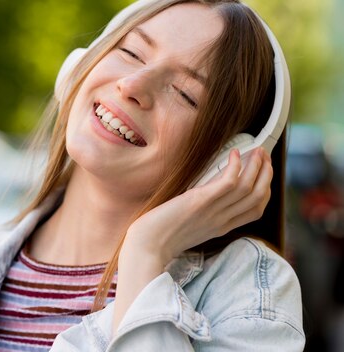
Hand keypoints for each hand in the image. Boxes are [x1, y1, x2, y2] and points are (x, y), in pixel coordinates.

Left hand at [122, 147, 272, 264]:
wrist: (147, 245)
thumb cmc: (161, 234)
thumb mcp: (190, 224)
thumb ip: (204, 212)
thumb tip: (207, 191)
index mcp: (221, 227)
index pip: (256, 210)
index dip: (265, 189)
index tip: (264, 173)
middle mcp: (222, 220)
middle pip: (257, 196)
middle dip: (266, 173)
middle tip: (264, 155)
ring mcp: (213, 211)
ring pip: (249, 187)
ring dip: (257, 166)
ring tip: (256, 150)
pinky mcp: (201, 201)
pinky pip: (229, 182)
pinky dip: (236, 166)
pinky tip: (234, 154)